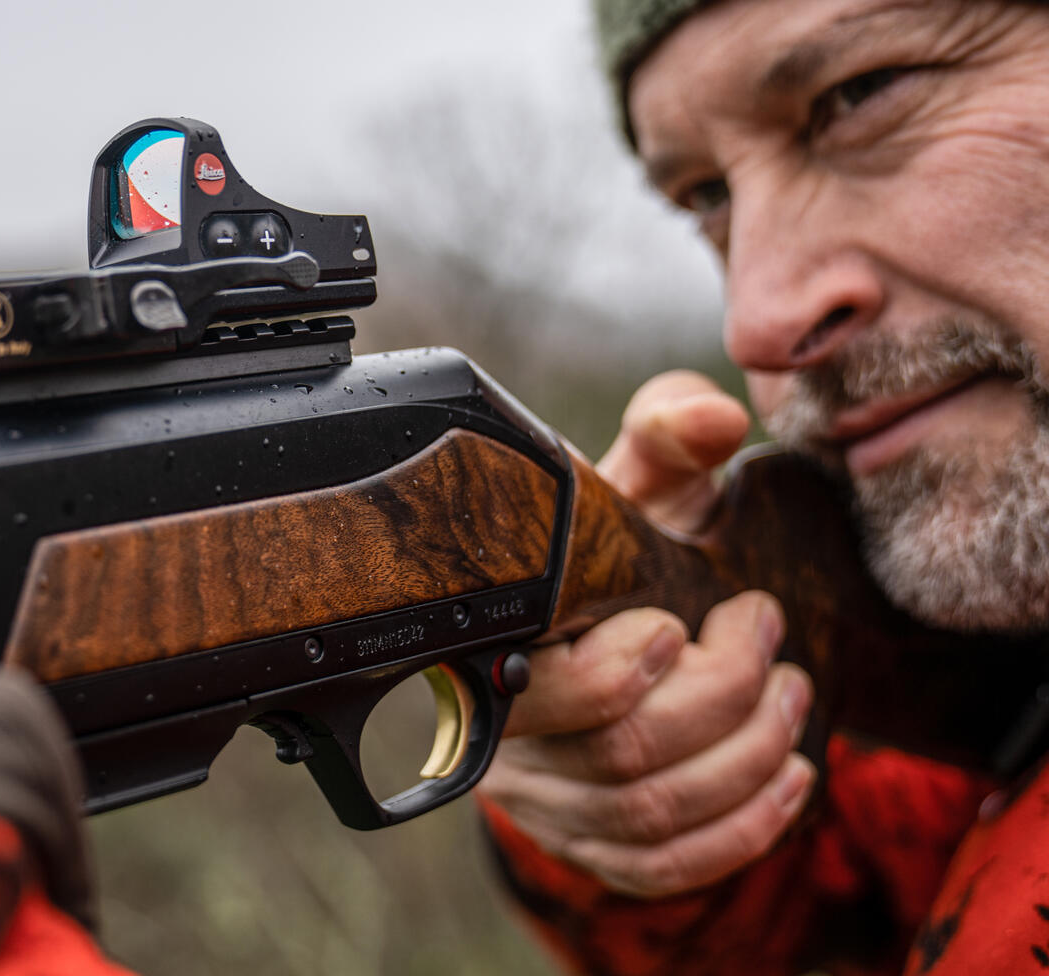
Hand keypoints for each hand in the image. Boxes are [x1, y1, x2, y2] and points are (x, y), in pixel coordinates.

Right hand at [478, 371, 816, 897]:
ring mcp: (547, 800)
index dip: (620, 670)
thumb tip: (713, 418)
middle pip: (620, 754)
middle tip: (764, 630)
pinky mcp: (591, 843)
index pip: (541, 691)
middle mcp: (507, 737)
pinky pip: (662, 866)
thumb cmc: (613, 544)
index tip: (680, 618)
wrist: (597, 613)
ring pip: (653, 812)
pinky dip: (741, 831)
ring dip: (748, 756)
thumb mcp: (636, 482)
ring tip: (791, 692)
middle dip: (722, 696)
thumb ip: (667, 433)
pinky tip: (790, 778)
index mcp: (491, 647)